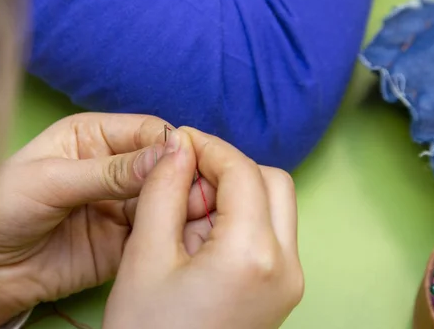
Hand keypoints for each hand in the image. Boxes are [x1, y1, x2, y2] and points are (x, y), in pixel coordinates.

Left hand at [0, 113, 216, 327]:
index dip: (171, 145)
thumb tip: (166, 155)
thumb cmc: (0, 210)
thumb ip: (109, 171)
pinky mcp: (122, 240)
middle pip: (163, 165)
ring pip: (167, 199)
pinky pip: (157, 232)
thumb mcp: (51, 180)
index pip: (146, 131)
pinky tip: (187, 237)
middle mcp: (111, 167)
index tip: (192, 162)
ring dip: (185, 206)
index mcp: (92, 137)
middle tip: (203, 193)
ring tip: (201, 216)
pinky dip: (174, 233)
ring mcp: (119, 205)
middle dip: (184, 177)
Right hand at [103, 127, 303, 328]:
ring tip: (185, 214)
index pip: (242, 171)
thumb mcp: (145, 256)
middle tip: (183, 179)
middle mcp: (286, 266)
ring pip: (274, 207)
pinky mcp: (280, 292)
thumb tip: (177, 146)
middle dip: (227, 169)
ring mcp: (288, 282)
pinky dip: (239, 220)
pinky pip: (269, 235)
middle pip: (271, 183)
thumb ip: (164, 190)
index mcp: (253, 254)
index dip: (207, 146)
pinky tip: (199, 237)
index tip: (177, 140)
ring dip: (234, 194)